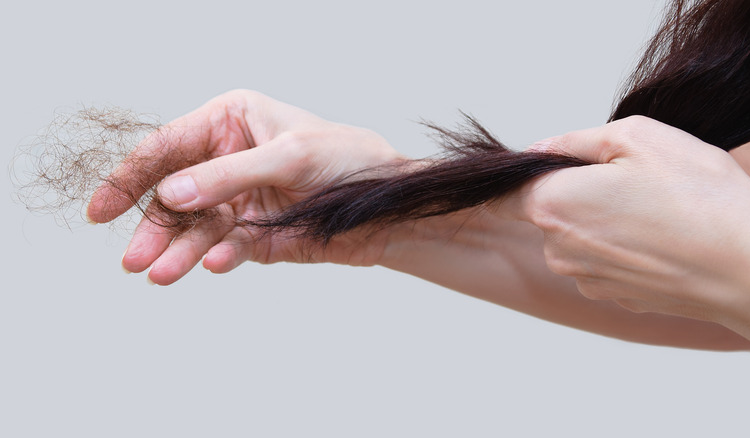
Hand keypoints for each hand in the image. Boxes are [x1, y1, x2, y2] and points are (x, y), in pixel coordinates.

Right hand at [88, 89, 402, 284]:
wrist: (388, 203)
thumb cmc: (347, 158)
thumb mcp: (290, 157)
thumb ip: (230, 175)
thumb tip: (170, 194)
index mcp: (230, 123)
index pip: (167, 148)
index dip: (130, 177)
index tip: (99, 210)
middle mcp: (227, 161)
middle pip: (174, 195)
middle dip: (153, 227)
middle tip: (134, 259)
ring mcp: (239, 200)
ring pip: (196, 228)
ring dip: (178, 251)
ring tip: (162, 274)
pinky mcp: (255, 235)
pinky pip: (227, 247)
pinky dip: (218, 256)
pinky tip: (210, 265)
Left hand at [509, 116, 749, 352]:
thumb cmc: (698, 197)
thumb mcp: (637, 137)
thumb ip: (575, 141)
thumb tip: (541, 149)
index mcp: (552, 205)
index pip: (503, 195)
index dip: (521, 177)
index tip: (545, 168)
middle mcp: (558, 249)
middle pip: (548, 212)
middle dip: (578, 192)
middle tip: (631, 179)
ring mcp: (586, 278)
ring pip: (579, 237)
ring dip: (605, 220)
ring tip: (657, 210)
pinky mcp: (614, 297)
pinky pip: (605, 260)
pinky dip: (625, 247)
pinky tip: (664, 238)